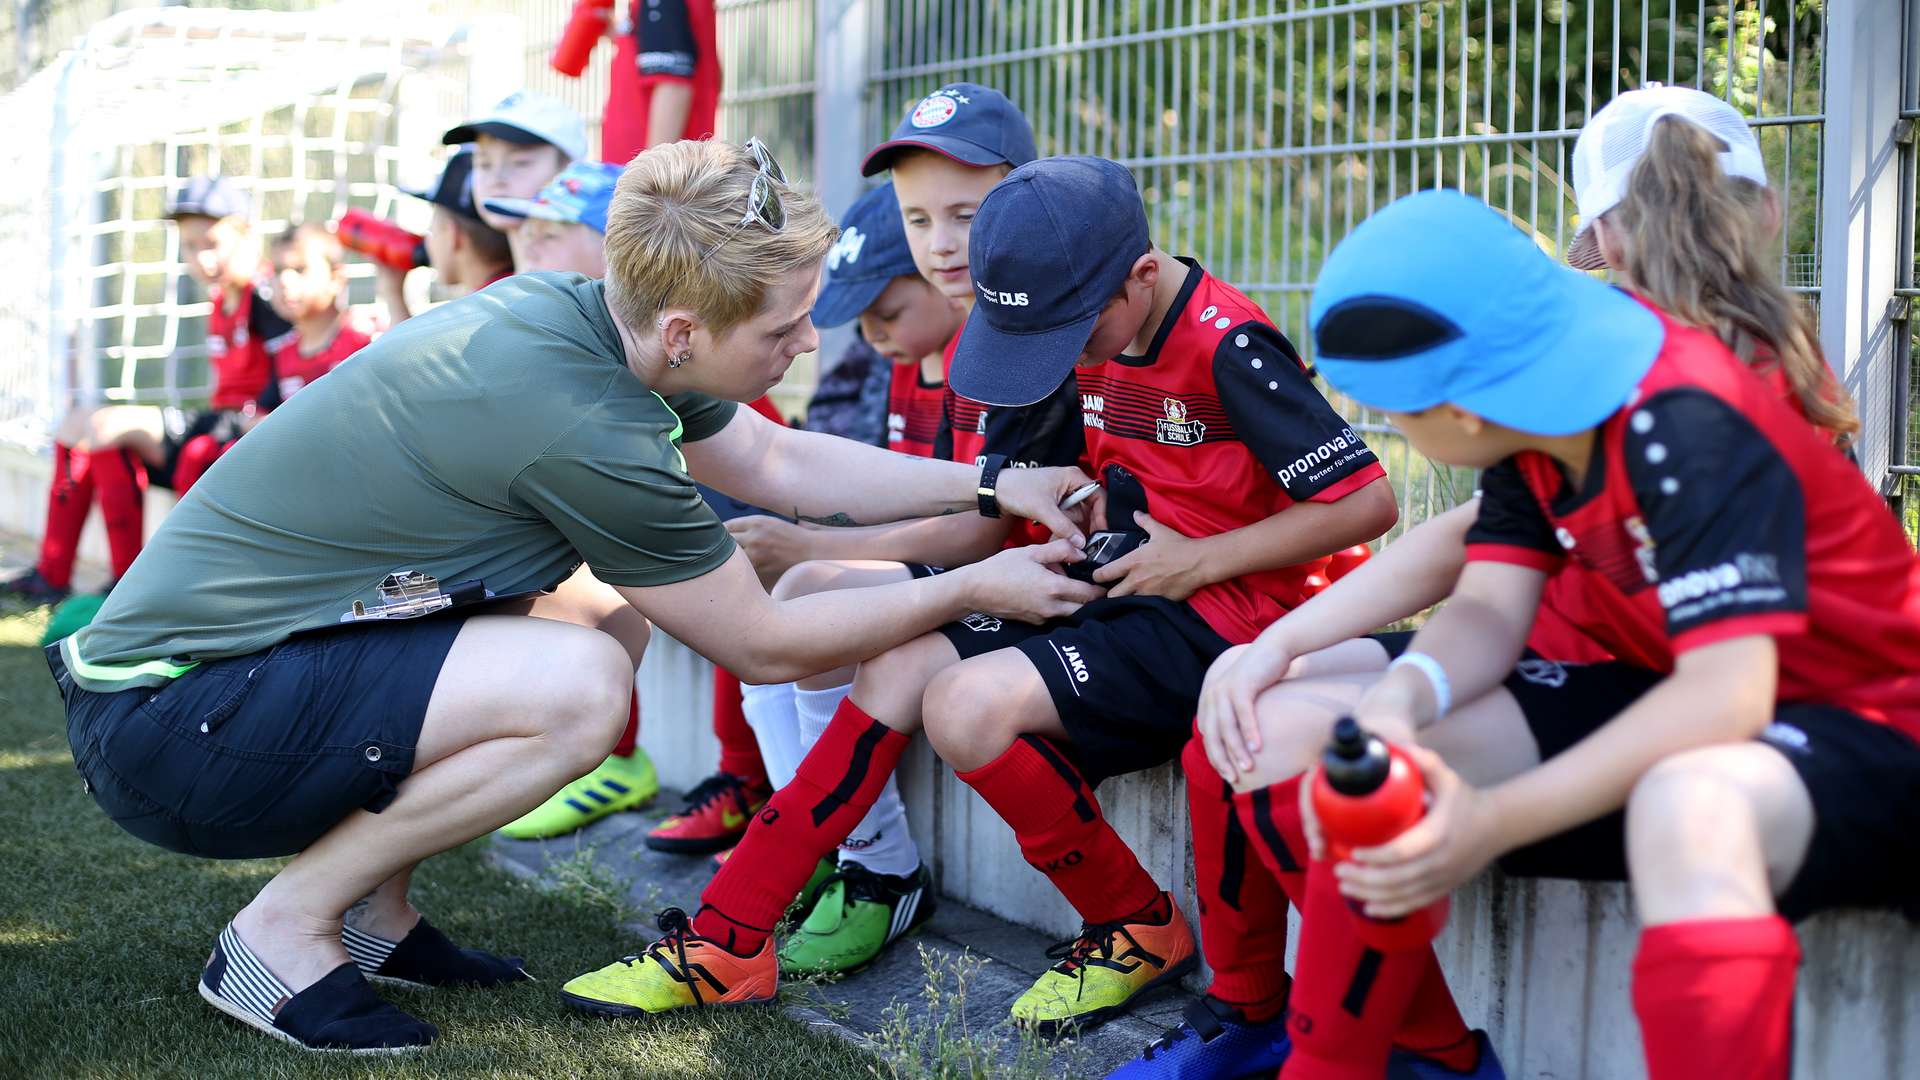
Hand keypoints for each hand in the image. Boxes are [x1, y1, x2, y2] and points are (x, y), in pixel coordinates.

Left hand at [724, 515, 814, 586]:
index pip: (725, 527)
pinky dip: (741, 571)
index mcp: (756, 523)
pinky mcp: (761, 571)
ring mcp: (757, 556)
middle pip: (724, 542)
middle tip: (722, 552)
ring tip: (733, 562)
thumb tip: (721, 531)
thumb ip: (746, 525)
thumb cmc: (788, 536)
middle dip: (722, 547)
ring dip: (730, 561)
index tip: (719, 538)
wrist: (810, 553)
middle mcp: (755, 538)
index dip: (720, 534)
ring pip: (731, 559)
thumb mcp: (768, 522)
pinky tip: (744, 571)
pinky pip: (742, 571)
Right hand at [962, 539, 1105, 622]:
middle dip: (1091, 600)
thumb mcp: (1031, 552)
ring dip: (1074, 603)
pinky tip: (1050, 593)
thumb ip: (1060, 550)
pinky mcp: (1032, 622)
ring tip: (1070, 588)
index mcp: (1054, 588)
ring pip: (1069, 614)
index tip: (1105, 583)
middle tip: (1094, 588)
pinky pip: (1053, 616)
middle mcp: (1051, 608)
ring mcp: (1041, 618)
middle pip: (1083, 609)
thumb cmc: (1001, 568)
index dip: (1100, 589)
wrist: (974, 590)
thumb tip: (1081, 552)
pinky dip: (1058, 607)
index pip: (1089, 594)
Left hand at [991, 466, 1094, 545]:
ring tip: (1064, 540)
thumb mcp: (1043, 509)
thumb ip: (1064, 526)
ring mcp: (1062, 494)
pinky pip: (1065, 518)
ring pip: (1076, 516)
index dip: (1102, 515)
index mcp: (1073, 477)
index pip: (1098, 496)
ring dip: (1072, 529)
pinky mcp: (1053, 504)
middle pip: (1089, 508)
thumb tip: (1081, 542)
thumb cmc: (1017, 489)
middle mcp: (1070, 484)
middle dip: (1086, 525)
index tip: (1101, 532)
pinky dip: (1062, 528)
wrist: (993, 490)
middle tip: (1086, 543)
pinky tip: (1056, 537)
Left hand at [1093, 512, 1204, 599]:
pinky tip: (1144, 600)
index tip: (1097, 576)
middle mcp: (1136, 580)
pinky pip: (1144, 606)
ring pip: (1126, 603)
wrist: (1199, 562)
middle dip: (1109, 594)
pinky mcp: (1159, 601)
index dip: (1097, 576)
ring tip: (1128, 596)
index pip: (1104, 574)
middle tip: (1113, 590)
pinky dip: (1142, 604)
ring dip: (1125, 600)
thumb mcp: (1160, 531)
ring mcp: (1147, 593)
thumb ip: (1145, 522)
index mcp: (1132, 562)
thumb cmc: (1178, 546)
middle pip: (1111, 595)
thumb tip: (1136, 514)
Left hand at [1196, 638, 1301, 780]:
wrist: (1274, 649)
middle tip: (1233, 778)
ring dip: (1236, 750)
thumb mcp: (1244, 701)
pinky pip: (1243, 713)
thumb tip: (1240, 749)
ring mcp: (1225, 689)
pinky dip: (1249, 732)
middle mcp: (1212, 696)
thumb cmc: (1262, 680)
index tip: (1227, 775)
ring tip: (1247, 767)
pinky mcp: (1241, 685)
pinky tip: (1257, 747)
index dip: (1215, 757)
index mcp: (1210, 701)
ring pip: (1227, 727)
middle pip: (1213, 735)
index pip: (1208, 736)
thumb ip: (1237, 719)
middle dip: (1221, 759)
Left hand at [1334, 745, 1506, 918]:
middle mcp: (1440, 862)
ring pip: (1402, 895)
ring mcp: (1442, 879)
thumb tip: (1393, 745)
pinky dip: (1390, 908)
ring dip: (1369, 895)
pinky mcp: (1443, 889)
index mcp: (1438, 834)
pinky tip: (1368, 906)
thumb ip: (1422, 761)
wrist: (1496, 827)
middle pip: (1396, 879)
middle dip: (1363, 879)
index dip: (1374, 856)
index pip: (1401, 852)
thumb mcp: (1446, 776)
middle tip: (1338, 870)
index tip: (1351, 851)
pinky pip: (1414, 904)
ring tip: (1344, 885)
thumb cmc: (1463, 799)